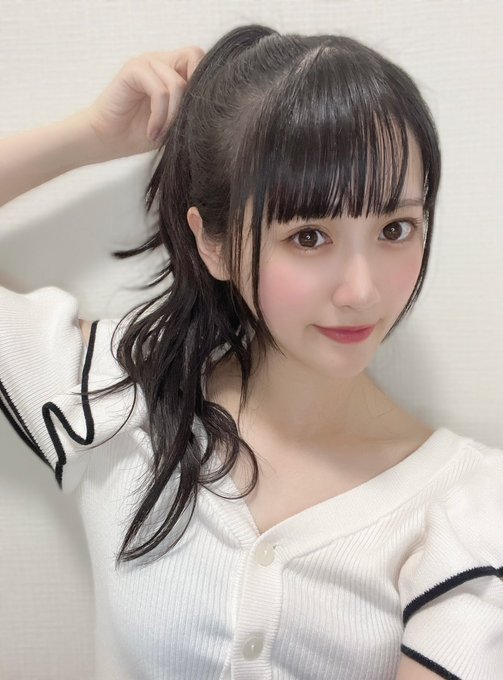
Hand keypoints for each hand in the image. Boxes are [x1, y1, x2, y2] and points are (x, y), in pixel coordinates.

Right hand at [80, 46, 204, 160]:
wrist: (106, 141)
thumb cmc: (138, 134)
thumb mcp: (173, 123)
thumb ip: (190, 109)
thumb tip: (214, 108)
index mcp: (171, 70)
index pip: (200, 60)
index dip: (205, 82)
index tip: (196, 116)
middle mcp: (160, 61)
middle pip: (194, 57)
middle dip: (192, 96)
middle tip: (180, 124)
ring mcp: (146, 63)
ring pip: (177, 84)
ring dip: (172, 116)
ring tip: (160, 134)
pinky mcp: (133, 70)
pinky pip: (159, 91)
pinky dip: (159, 115)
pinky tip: (152, 131)